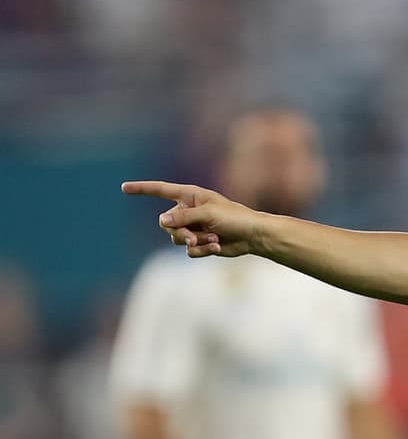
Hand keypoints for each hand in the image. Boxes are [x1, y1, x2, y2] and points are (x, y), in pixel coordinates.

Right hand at [121, 181, 263, 257]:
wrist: (252, 236)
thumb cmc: (235, 218)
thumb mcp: (208, 214)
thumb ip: (183, 217)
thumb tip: (161, 220)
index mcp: (190, 196)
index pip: (160, 190)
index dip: (142, 189)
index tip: (124, 188)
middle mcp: (188, 210)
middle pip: (165, 223)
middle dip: (178, 232)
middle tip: (191, 237)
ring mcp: (192, 227)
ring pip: (176, 238)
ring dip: (195, 241)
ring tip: (214, 239)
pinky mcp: (199, 242)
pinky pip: (189, 250)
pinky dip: (202, 250)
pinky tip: (217, 247)